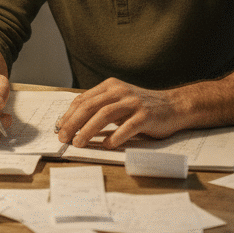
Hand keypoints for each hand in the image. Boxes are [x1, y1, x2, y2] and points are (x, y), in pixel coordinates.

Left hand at [56, 78, 186, 149]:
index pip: (83, 99)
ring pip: (105, 115)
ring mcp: (134, 103)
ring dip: (88, 130)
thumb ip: (100, 108)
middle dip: (73, 123)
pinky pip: (127, 127)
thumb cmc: (143, 108)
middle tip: (63, 138)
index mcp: (111, 86)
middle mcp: (121, 91)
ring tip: (78, 142)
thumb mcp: (119, 102)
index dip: (69, 115)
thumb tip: (74, 124)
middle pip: (90, 106)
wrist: (174, 106)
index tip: (59, 129)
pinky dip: (114, 137)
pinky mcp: (146, 116)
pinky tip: (106, 146)